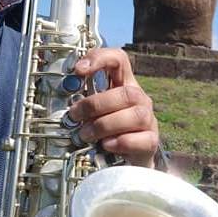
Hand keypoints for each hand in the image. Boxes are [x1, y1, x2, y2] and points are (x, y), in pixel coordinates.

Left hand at [67, 48, 158, 167]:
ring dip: (105, 125)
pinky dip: (120, 142)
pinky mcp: (150, 141)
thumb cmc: (108, 130)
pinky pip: (140, 140)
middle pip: (126, 92)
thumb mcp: (94, 111)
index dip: (100, 59)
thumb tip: (66, 101)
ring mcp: (148, 120)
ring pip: (135, 115)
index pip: (119, 60)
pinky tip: (106, 145)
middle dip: (95, 105)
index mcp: (124, 84)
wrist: (128, 158)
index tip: (79, 70)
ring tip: (86, 135)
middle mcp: (139, 99)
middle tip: (75, 116)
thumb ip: (84, 102)